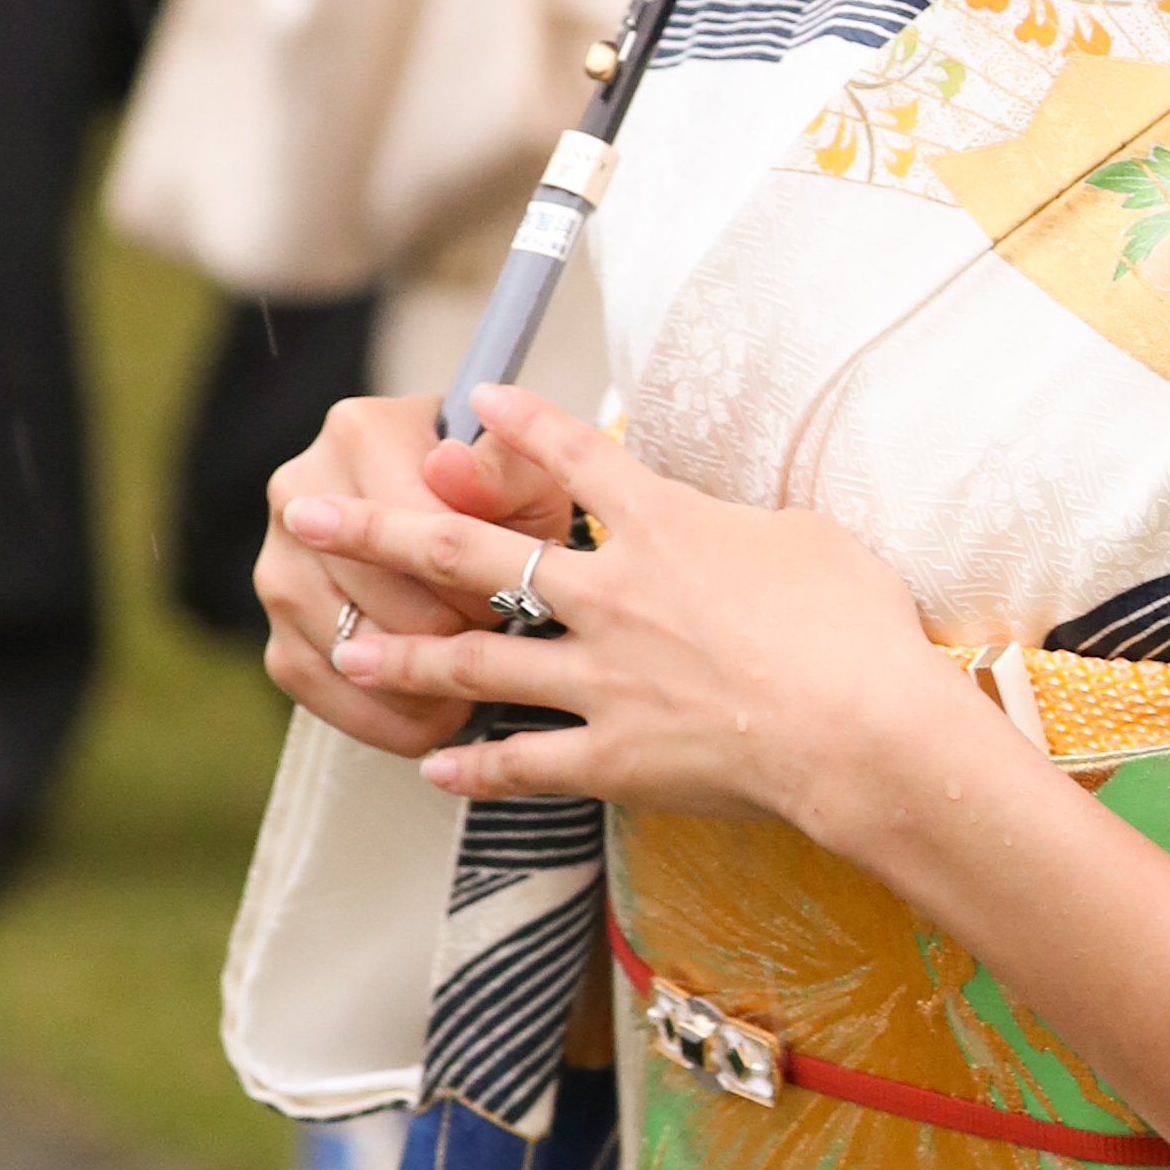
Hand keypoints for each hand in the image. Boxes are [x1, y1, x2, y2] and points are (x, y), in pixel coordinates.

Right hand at [259, 389, 589, 765]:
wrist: (452, 522)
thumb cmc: (499, 499)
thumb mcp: (524, 477)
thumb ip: (501, 471)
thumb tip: (450, 468)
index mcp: (361, 432)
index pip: (415, 527)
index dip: (477, 580)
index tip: (518, 600)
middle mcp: (298, 492)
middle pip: (380, 594)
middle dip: (452, 631)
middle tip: (500, 646)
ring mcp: (276, 563)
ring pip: (345, 647)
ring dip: (417, 684)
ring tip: (474, 692)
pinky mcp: (273, 630)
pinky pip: (317, 688)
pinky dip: (379, 718)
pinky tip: (431, 722)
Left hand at [317, 386, 951, 838]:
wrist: (861, 728)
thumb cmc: (856, 625)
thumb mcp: (808, 538)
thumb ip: (746, 527)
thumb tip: (737, 529)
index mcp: (664, 522)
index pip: (574, 455)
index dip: (519, 422)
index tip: (476, 400)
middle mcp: (611, 594)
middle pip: (471, 553)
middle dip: (378, 530)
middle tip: (308, 512)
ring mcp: (603, 678)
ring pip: (473, 660)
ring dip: (400, 655)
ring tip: (344, 649)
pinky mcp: (614, 756)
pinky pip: (526, 761)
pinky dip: (476, 767)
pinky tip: (432, 769)